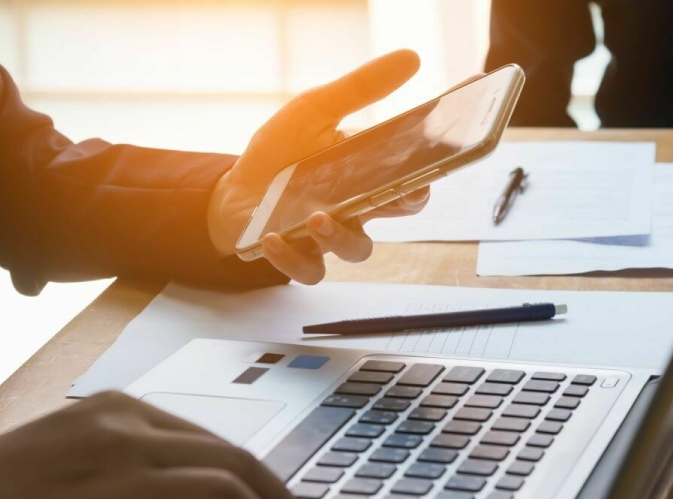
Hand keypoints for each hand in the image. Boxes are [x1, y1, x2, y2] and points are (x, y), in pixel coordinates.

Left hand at [207, 49, 430, 283]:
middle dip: (403, 202)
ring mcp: (330, 235)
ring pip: (356, 248)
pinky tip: (273, 237)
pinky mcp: (299, 254)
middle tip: (397, 191)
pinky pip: (308, 269)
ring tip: (316, 218)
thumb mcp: (316, 111)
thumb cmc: (281, 153)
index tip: (437, 160)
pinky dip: (291, 257)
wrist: (235, 190)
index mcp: (368, 173)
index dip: (430, 171)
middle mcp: (357, 207)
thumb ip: (360, 89)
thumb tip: (411, 57)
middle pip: (396, 211)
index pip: (411, 175)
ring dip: (339, 236)